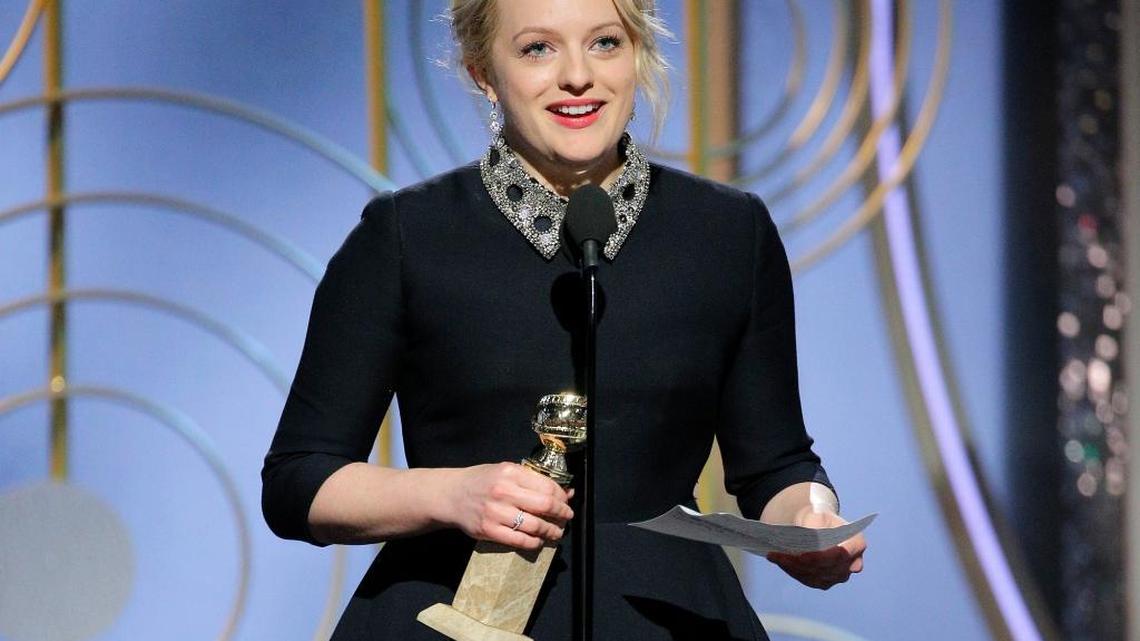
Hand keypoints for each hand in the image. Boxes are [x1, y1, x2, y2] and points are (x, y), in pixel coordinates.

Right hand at [444, 462, 573, 549]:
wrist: (451, 495)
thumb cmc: (482, 481)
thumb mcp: (506, 471)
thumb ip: (533, 480)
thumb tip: (567, 492)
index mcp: (510, 473)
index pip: (547, 486)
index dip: (562, 496)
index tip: (566, 501)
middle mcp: (503, 491)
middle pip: (545, 506)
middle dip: (562, 514)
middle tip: (566, 517)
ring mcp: (495, 512)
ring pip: (535, 526)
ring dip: (551, 531)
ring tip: (556, 532)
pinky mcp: (488, 530)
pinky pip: (519, 540)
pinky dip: (534, 542)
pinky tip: (538, 540)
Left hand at [766, 510, 865, 589]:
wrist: (818, 527)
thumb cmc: (820, 519)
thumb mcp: (818, 515)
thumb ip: (815, 525)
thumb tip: (806, 540)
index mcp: (857, 543)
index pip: (842, 553)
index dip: (823, 556)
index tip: (803, 555)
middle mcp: (852, 563)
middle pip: (825, 566)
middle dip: (801, 561)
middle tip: (780, 554)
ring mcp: (840, 576)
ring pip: (815, 575)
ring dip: (792, 566)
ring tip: (774, 556)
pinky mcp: (826, 582)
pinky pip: (808, 579)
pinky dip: (791, 570)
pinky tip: (778, 561)